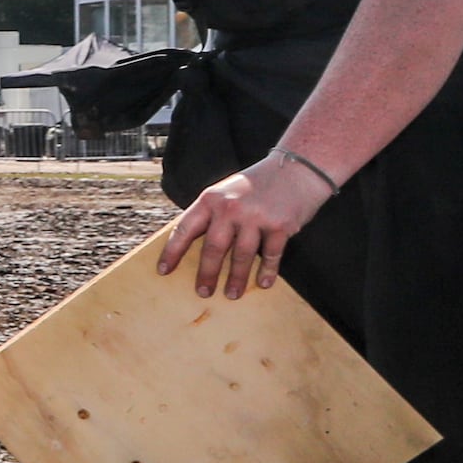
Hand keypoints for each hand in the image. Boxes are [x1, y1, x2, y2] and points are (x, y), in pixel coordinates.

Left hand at [156, 150, 333, 298]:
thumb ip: (211, 213)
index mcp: (211, 199)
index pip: (185, 228)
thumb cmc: (257, 184)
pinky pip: (271, 254)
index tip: (163, 270)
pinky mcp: (280, 226)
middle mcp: (231, 208)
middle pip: (213, 248)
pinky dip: (267, 271)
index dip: (172, 251)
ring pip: (241, 256)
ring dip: (236, 278)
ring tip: (231, 294)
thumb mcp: (226, 191)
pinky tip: (262, 283)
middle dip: (206, 274)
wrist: (298, 169)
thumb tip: (192, 242)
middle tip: (202, 292)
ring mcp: (256, 217)